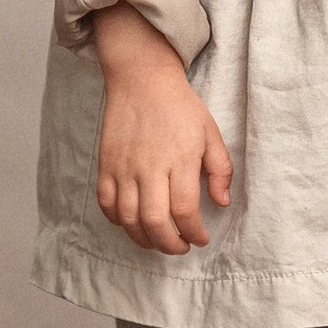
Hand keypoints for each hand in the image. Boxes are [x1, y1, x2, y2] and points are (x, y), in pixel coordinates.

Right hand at [92, 2, 232, 254]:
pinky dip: (118, 221)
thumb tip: (222, 202)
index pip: (185, 210)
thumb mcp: (211, 133)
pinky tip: (133, 223)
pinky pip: (106, 204)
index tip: (201, 238)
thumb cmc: (180, 108)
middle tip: (180, 247)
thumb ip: (220, 170)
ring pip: (128, 219)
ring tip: (159, 240)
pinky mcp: (105, 165)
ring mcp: (123, 167)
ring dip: (144, 239)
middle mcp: (149, 167)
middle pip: (154, 221)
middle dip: (169, 244)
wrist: (142, 81)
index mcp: (180, 158)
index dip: (194, 232)